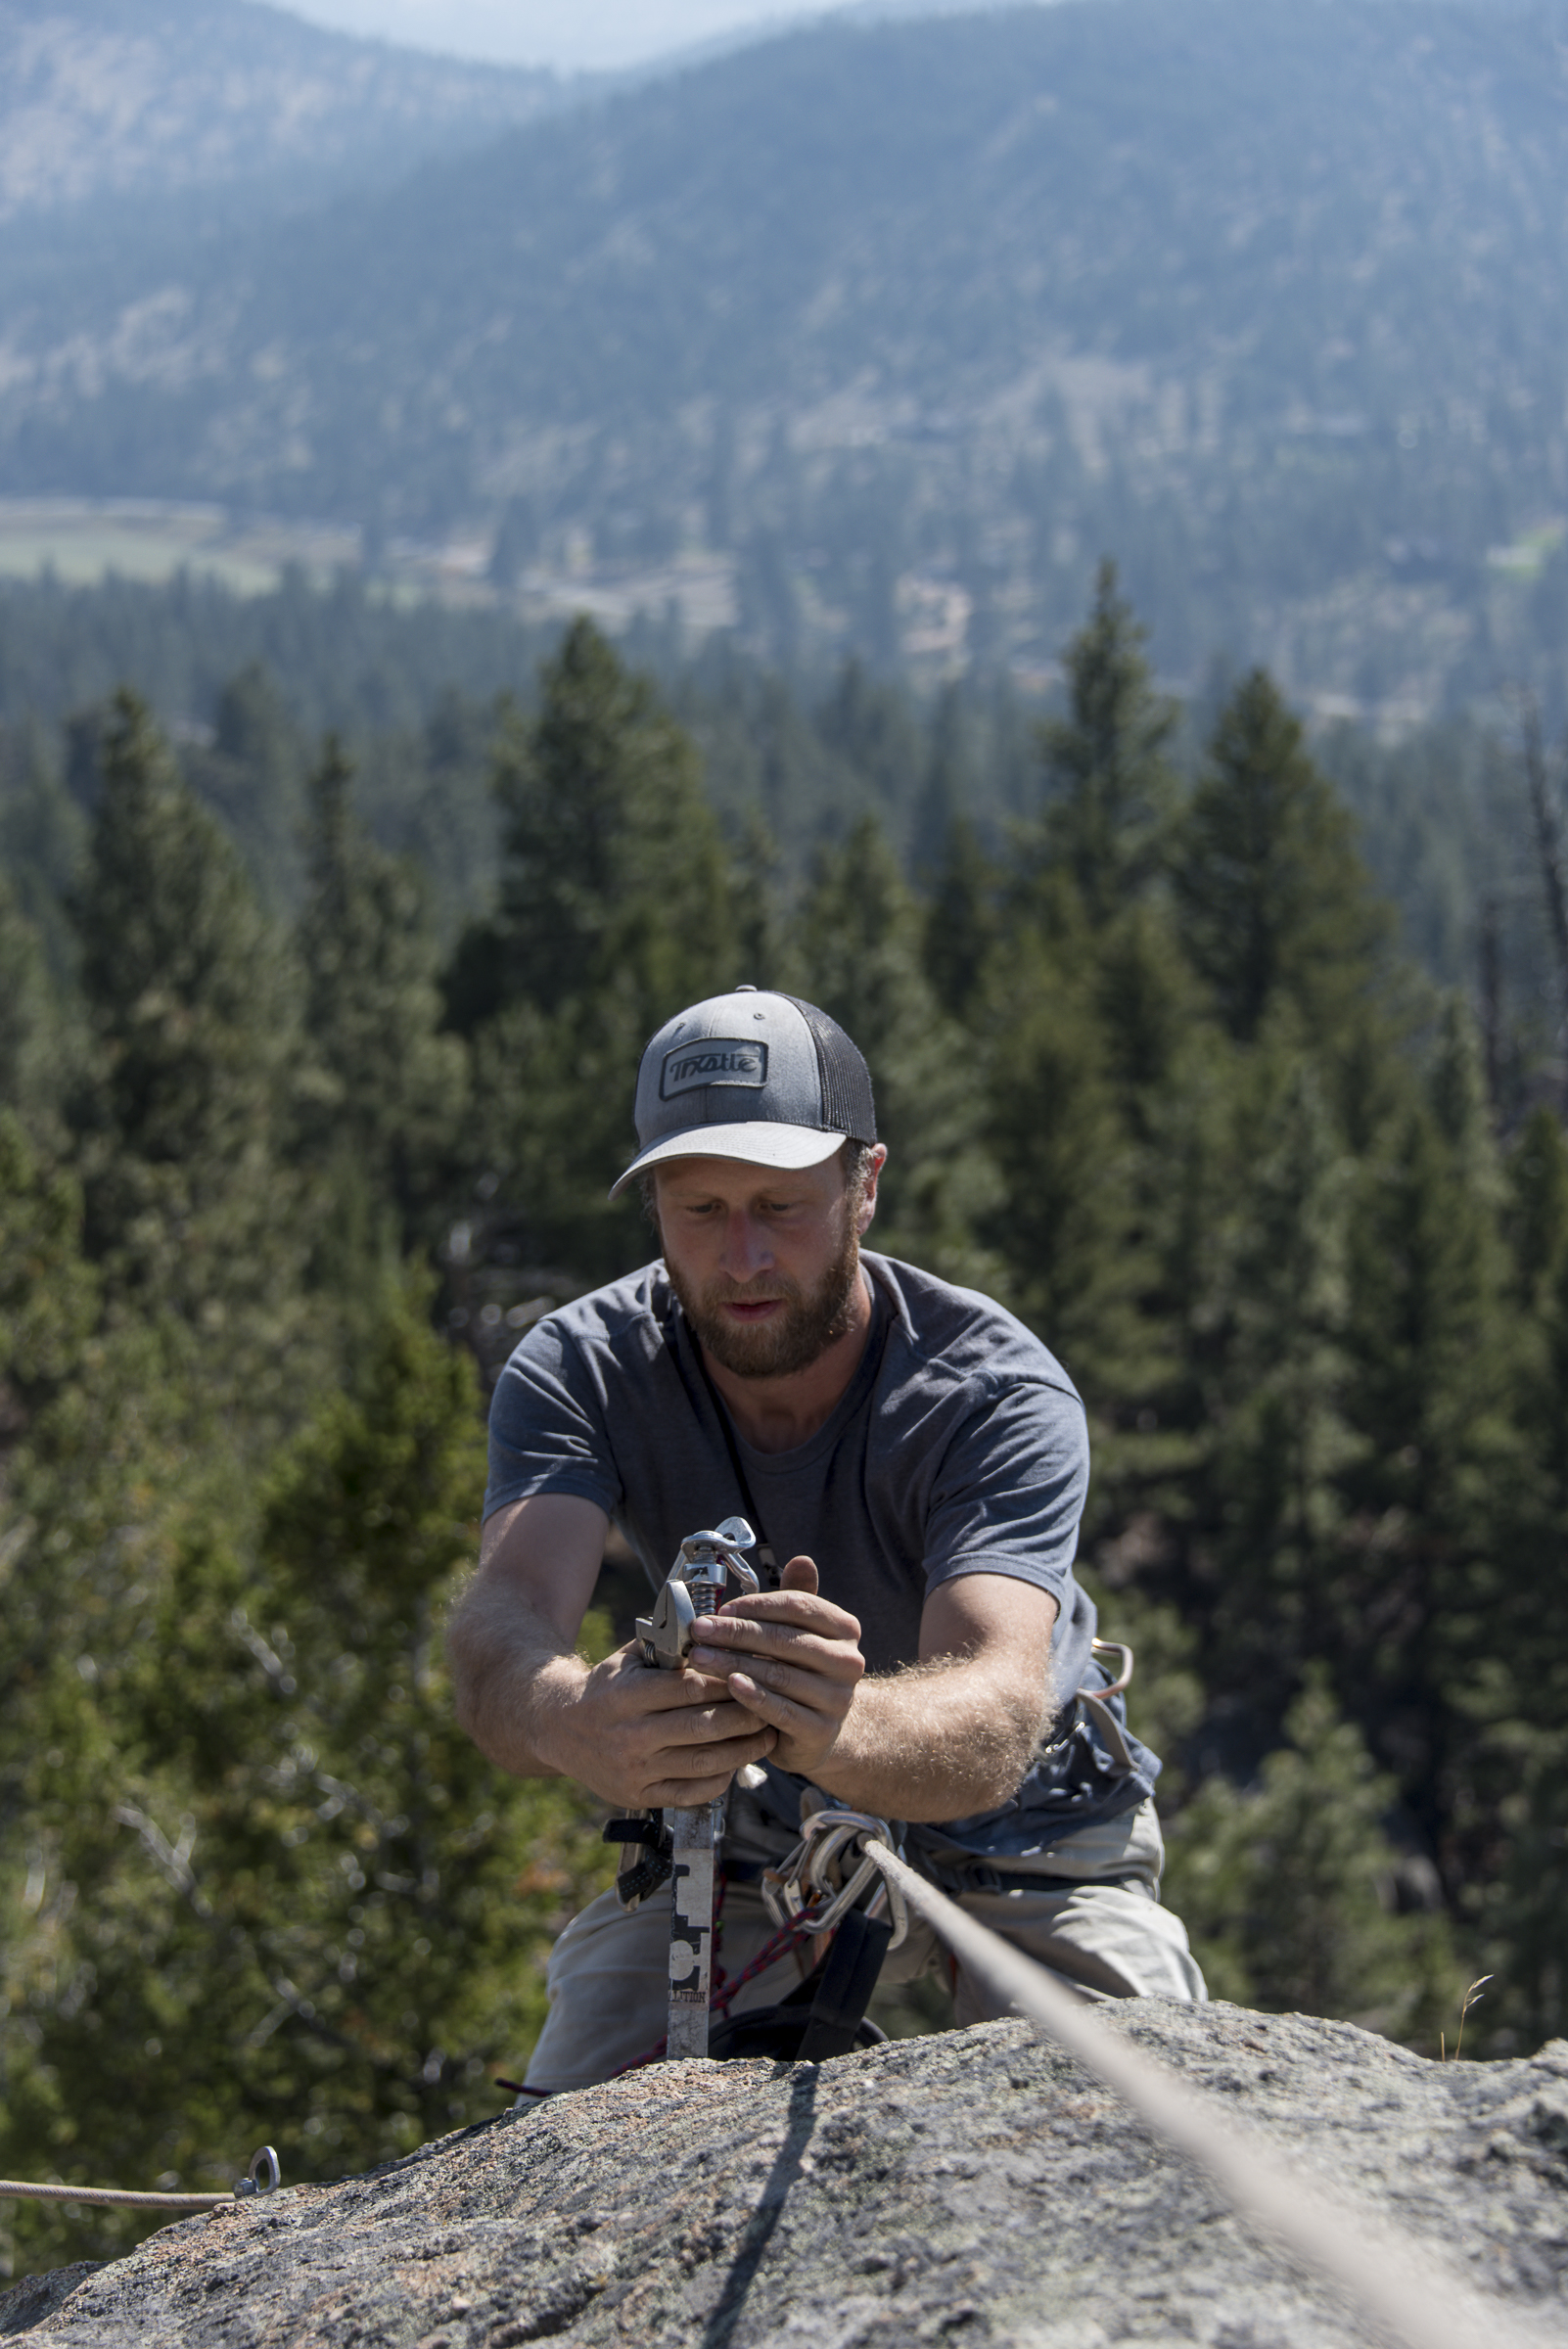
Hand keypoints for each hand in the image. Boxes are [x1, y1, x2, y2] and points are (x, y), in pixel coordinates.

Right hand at [542, 1640, 776, 1809]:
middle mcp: (631, 1735)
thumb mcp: (627, 1660)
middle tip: (774, 1705)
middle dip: (746, 1716)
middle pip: (704, 1727)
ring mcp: (636, 1770)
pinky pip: (692, 1791)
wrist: (559, 1730)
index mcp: (628, 1695)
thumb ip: (668, 1649)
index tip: (756, 1674)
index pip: (690, 1688)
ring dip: (744, 1749)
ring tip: (767, 1735)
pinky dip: (721, 1778)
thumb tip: (719, 1629)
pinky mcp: (640, 1795)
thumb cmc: (605, 1688)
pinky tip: (738, 1762)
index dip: (729, 1682)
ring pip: (704, 1762)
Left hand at [687, 1556, 865, 1780]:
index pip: (797, 1605)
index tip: (720, 1608)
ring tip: (700, 1657)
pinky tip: (729, 1684)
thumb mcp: (802, 1632)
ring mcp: (838, 1699)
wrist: (821, 1729)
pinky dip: (753, 1695)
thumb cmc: (802, 1671)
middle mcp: (849, 1661)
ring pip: (778, 1674)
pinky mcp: (822, 1731)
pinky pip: (781, 1710)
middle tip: (699, 1630)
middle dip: (736, 1633)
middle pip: (784, 1639)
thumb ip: (798, 1598)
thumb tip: (802, 1560)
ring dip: (733, 1663)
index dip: (756, 1605)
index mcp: (845, 1628)